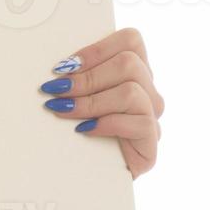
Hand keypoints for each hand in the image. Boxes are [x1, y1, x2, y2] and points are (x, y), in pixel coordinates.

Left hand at [39, 27, 163, 178]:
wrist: (85, 170)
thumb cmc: (74, 125)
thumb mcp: (74, 92)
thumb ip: (75, 73)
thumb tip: (56, 66)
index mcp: (132, 69)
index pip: (131, 40)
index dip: (96, 49)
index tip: (63, 66)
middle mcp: (147, 89)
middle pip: (130, 64)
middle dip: (87, 77)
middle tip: (56, 90)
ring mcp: (153, 115)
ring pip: (132, 92)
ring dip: (91, 101)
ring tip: (64, 111)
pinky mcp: (151, 141)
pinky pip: (140, 122)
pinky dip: (106, 124)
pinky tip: (85, 130)